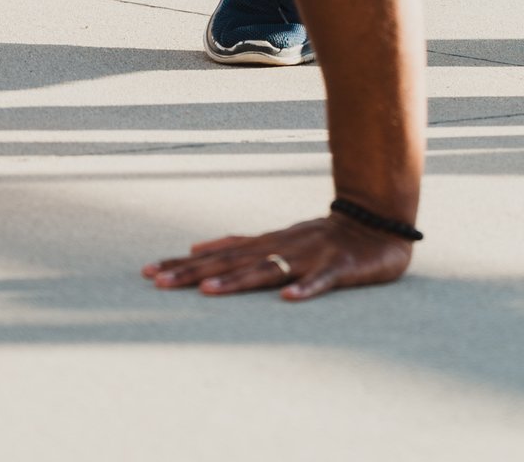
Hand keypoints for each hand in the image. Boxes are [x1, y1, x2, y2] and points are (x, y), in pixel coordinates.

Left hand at [143, 213, 412, 301]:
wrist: (376, 224)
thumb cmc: (321, 236)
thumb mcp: (275, 237)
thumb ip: (238, 243)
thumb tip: (196, 247)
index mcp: (266, 244)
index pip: (217, 255)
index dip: (182, 264)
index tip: (147, 272)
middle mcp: (281, 248)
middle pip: (232, 262)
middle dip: (194, 273)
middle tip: (158, 283)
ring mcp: (309, 257)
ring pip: (269, 271)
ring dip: (238, 280)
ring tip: (209, 291)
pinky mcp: (339, 269)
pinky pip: (321, 282)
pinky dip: (304, 289)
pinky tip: (287, 299)